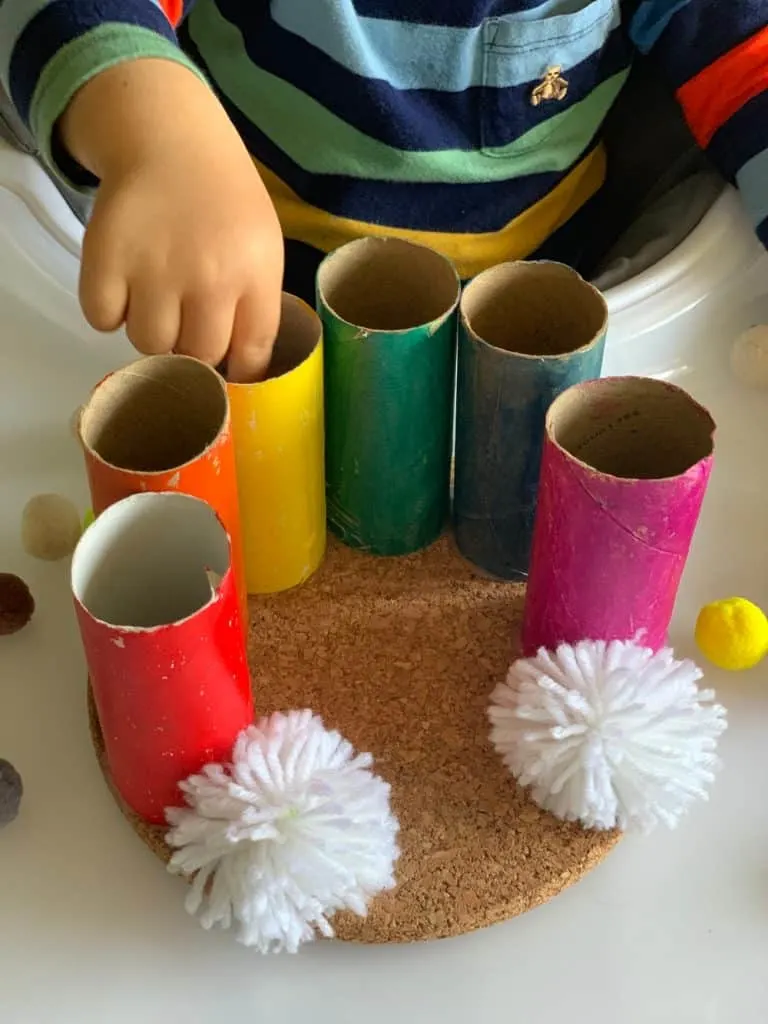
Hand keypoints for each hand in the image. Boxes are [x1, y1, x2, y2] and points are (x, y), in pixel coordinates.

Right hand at [61, 60, 283, 381]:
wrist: (170, 137)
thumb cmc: (223, 200)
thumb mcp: (263, 247)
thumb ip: (257, 307)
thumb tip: (242, 368)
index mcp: (255, 274)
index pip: (252, 355)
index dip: (239, 369)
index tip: (229, 364)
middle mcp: (209, 277)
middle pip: (199, 356)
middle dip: (193, 346)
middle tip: (188, 316)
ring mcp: (155, 269)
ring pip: (149, 344)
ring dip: (150, 328)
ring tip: (155, 293)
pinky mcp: (105, 258)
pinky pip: (103, 318)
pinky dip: (109, 308)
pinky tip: (125, 281)